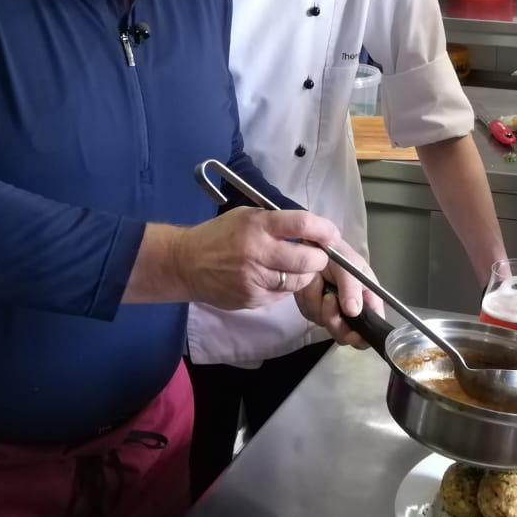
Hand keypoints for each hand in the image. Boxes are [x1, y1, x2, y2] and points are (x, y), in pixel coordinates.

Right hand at [175, 207, 336, 310]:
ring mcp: (254, 279)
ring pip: (299, 281)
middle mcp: (257, 252)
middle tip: (318, 254)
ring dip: (305, 274)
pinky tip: (276, 277)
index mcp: (257, 225)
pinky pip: (283, 294)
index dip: (324, 229)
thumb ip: (277, 223)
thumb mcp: (246, 217)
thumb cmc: (219, 235)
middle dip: (319, 257)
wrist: (185, 264)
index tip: (331, 233)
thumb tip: (313, 231)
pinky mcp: (252, 298)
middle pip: (308, 259)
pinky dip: (287, 286)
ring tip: (297, 266)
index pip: (301, 224)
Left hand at [294, 237, 382, 348]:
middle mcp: (351, 310)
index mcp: (368, 300)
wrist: (310, 244)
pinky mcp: (313, 308)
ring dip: (318, 302)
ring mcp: (331, 311)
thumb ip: (352, 287)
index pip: (373, 327)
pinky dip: (308, 298)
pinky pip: (309, 313)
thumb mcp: (349, 265)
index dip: (365, 336)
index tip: (354, 332)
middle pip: (346, 334)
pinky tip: (311, 283)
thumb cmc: (337, 252)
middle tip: (329, 298)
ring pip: (325, 323)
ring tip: (319, 279)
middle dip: (335, 319)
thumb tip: (354, 311)